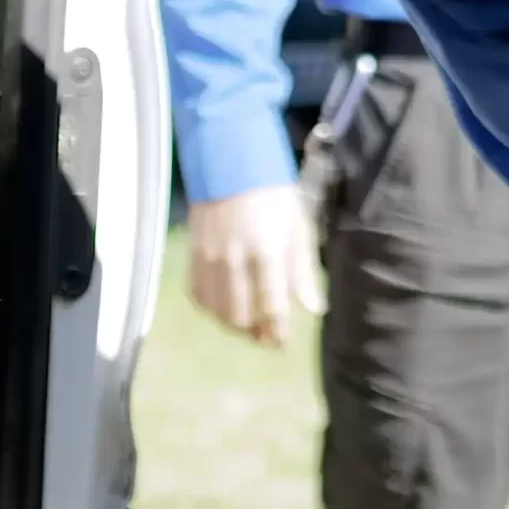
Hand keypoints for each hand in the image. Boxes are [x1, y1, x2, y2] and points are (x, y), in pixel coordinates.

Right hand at [185, 183, 324, 347]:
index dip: (277, 331)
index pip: (271, 305)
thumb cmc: (273, 197)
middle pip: (240, 316)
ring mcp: (210, 258)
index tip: (283, 343)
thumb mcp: (298, 229)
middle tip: (267, 338)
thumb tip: (314, 308)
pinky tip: (224, 309)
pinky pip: (198, 295)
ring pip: (217, 310)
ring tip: (248, 327)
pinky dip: (211, 309)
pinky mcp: (194, 255)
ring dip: (233, 325)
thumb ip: (303, 271)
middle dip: (255, 334)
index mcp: (266, 251)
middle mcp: (235, 259)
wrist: (232, 166)